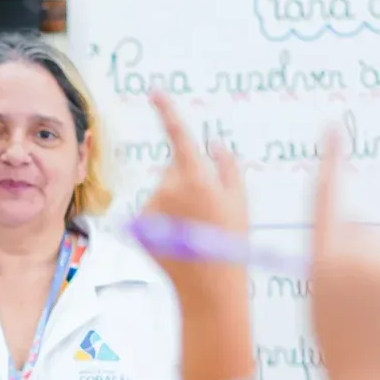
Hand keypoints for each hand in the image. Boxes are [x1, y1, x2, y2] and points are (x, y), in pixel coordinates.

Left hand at [139, 94, 249, 303]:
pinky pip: (153, 214)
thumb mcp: (240, 201)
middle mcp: (168, 187)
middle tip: (208, 211)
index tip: (155, 91)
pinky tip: (179, 241)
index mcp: (195, 176)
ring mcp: (151, 207)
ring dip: (176, 205)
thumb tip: (215, 145)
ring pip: (163, 193)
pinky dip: (163, 222)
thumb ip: (227, 167)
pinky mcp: (139, 225)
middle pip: (175, 170)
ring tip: (195, 231)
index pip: (178, 135)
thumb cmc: (231, 243)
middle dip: (188, 181)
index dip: (167, 110)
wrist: (208, 288)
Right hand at [309, 132, 379, 379]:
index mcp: (325, 264)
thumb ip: (334, 261)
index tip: (334, 129)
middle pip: (366, 231)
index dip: (332, 163)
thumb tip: (363, 227)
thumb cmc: (344, 353)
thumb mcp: (322, 303)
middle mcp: (362, 257)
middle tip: (361, 305)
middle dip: (364, 254)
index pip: (327, 201)